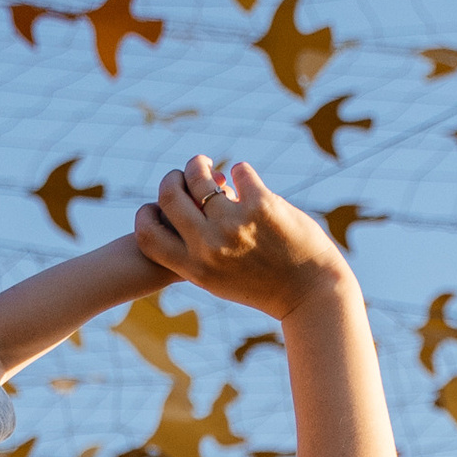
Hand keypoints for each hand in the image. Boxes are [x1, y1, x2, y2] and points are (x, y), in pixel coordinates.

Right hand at [135, 156, 349, 320]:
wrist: (310, 291)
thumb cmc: (263, 286)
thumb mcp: (219, 279)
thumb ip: (196, 252)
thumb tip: (182, 210)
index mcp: (194, 268)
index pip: (147, 234)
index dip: (145, 213)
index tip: (157, 204)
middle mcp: (209, 247)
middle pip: (169, 194)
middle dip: (173, 176)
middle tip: (186, 174)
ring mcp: (235, 224)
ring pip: (202, 175)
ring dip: (201, 164)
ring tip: (208, 164)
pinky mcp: (261, 205)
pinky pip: (240, 171)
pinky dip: (240, 171)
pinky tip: (243, 176)